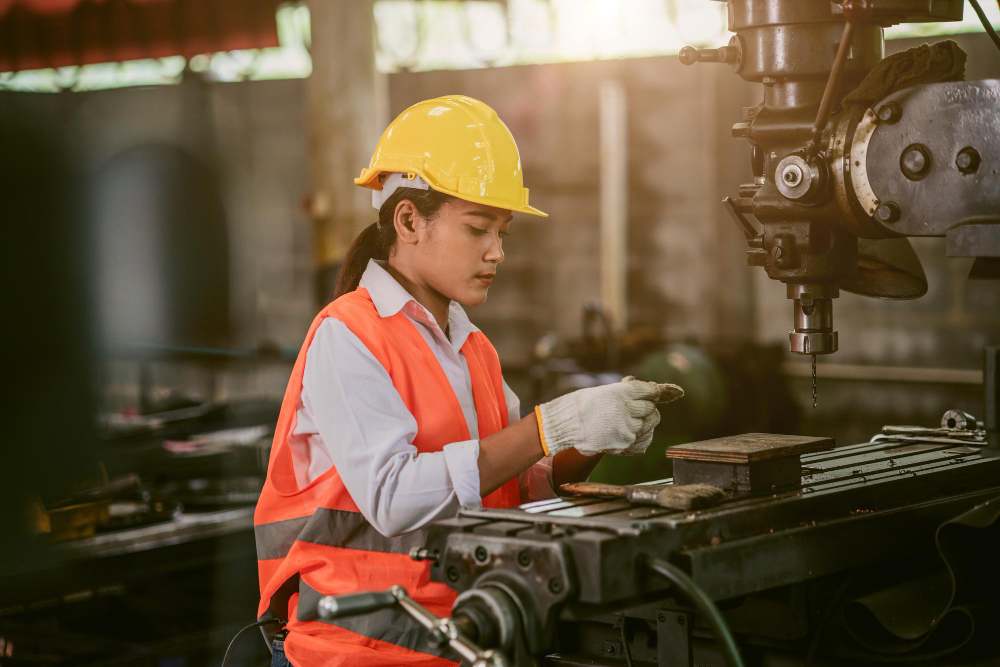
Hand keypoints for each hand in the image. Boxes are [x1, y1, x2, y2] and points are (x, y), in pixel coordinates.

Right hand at [534, 377, 681, 456]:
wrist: (566, 424)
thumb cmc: (583, 405)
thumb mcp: (605, 391)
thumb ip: (627, 392)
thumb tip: (650, 390)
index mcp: (622, 392)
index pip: (649, 391)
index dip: (658, 392)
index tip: (670, 392)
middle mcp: (627, 408)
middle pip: (651, 410)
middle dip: (646, 410)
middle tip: (635, 411)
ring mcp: (627, 427)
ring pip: (649, 425)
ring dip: (643, 424)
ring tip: (628, 423)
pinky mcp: (625, 443)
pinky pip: (643, 441)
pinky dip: (641, 438)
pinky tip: (632, 434)